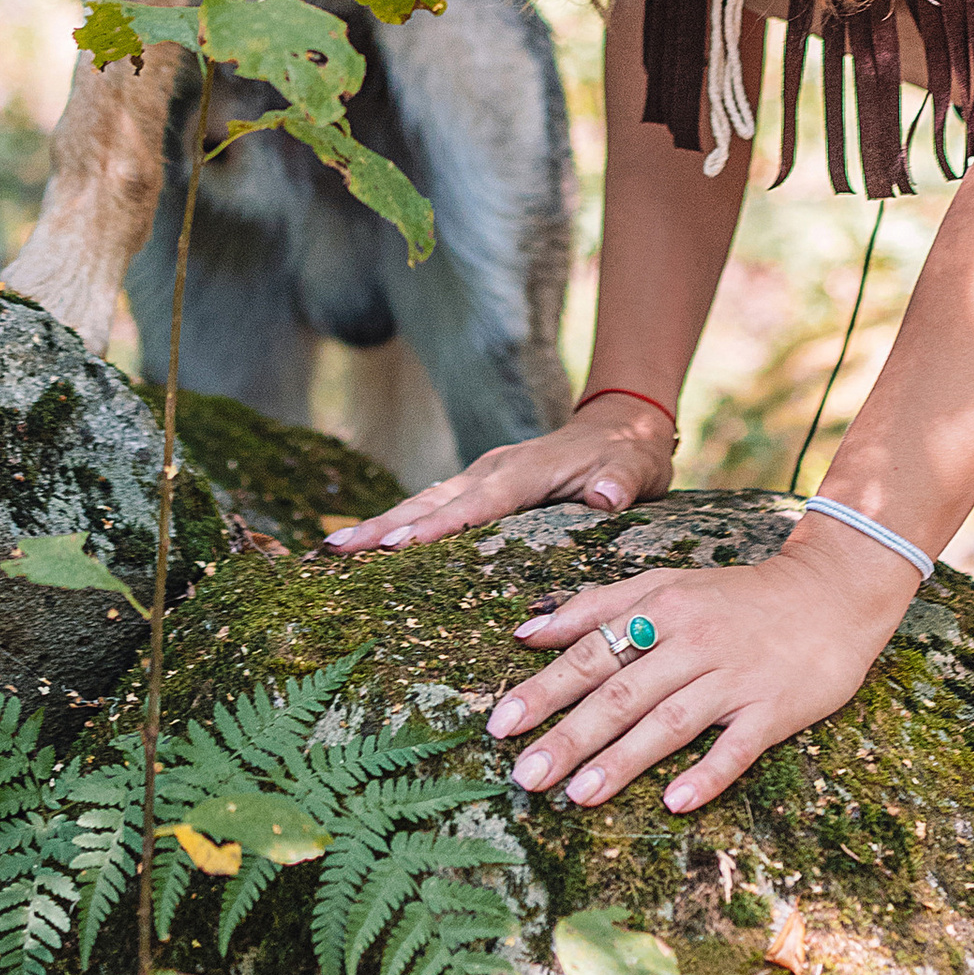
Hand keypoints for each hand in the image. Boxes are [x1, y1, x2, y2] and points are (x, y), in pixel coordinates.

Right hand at [323, 393, 675, 551]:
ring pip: (425, 502)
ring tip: (336, 549)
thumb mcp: (637, 465)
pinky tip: (371, 545)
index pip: (477, 504)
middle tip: (338, 550)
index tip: (395, 546)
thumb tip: (608, 496)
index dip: (437, 526)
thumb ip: (622, 479)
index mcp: (526, 470)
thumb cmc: (630, 452)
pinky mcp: (481, 487)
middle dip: (385, 525)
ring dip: (382, 524)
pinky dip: (401, 524)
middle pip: (433, 501)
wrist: (622, 424)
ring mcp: (484, 476)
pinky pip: (435, 506)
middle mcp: (495, 469)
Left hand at [484, 520, 918, 815]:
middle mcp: (693, 642)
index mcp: (662, 609)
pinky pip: (736, 746)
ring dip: (622, 760)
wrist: (833, 595)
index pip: (593, 651)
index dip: (545, 687)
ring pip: (669, 721)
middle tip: (524, 776)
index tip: (501, 723)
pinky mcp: (773, 710)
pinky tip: (675, 801)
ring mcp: (734, 677)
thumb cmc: (736, 599)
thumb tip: (528, 630)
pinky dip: (706, 773)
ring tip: (577, 796)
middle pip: (621, 692)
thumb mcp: (667, 585)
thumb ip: (598, 605)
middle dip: (569, 735)